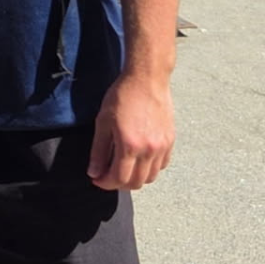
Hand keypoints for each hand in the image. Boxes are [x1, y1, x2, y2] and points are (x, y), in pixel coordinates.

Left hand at [87, 73, 174, 190]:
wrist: (147, 79)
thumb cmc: (122, 96)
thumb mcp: (103, 121)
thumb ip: (98, 150)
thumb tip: (94, 172)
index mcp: (129, 145)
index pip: (119, 179)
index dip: (105, 183)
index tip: (97, 179)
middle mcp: (149, 150)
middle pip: (136, 183)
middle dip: (119, 184)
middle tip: (108, 175)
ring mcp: (162, 147)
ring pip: (151, 177)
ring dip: (135, 178)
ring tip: (123, 168)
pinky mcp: (170, 141)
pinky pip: (162, 165)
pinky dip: (150, 169)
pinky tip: (139, 159)